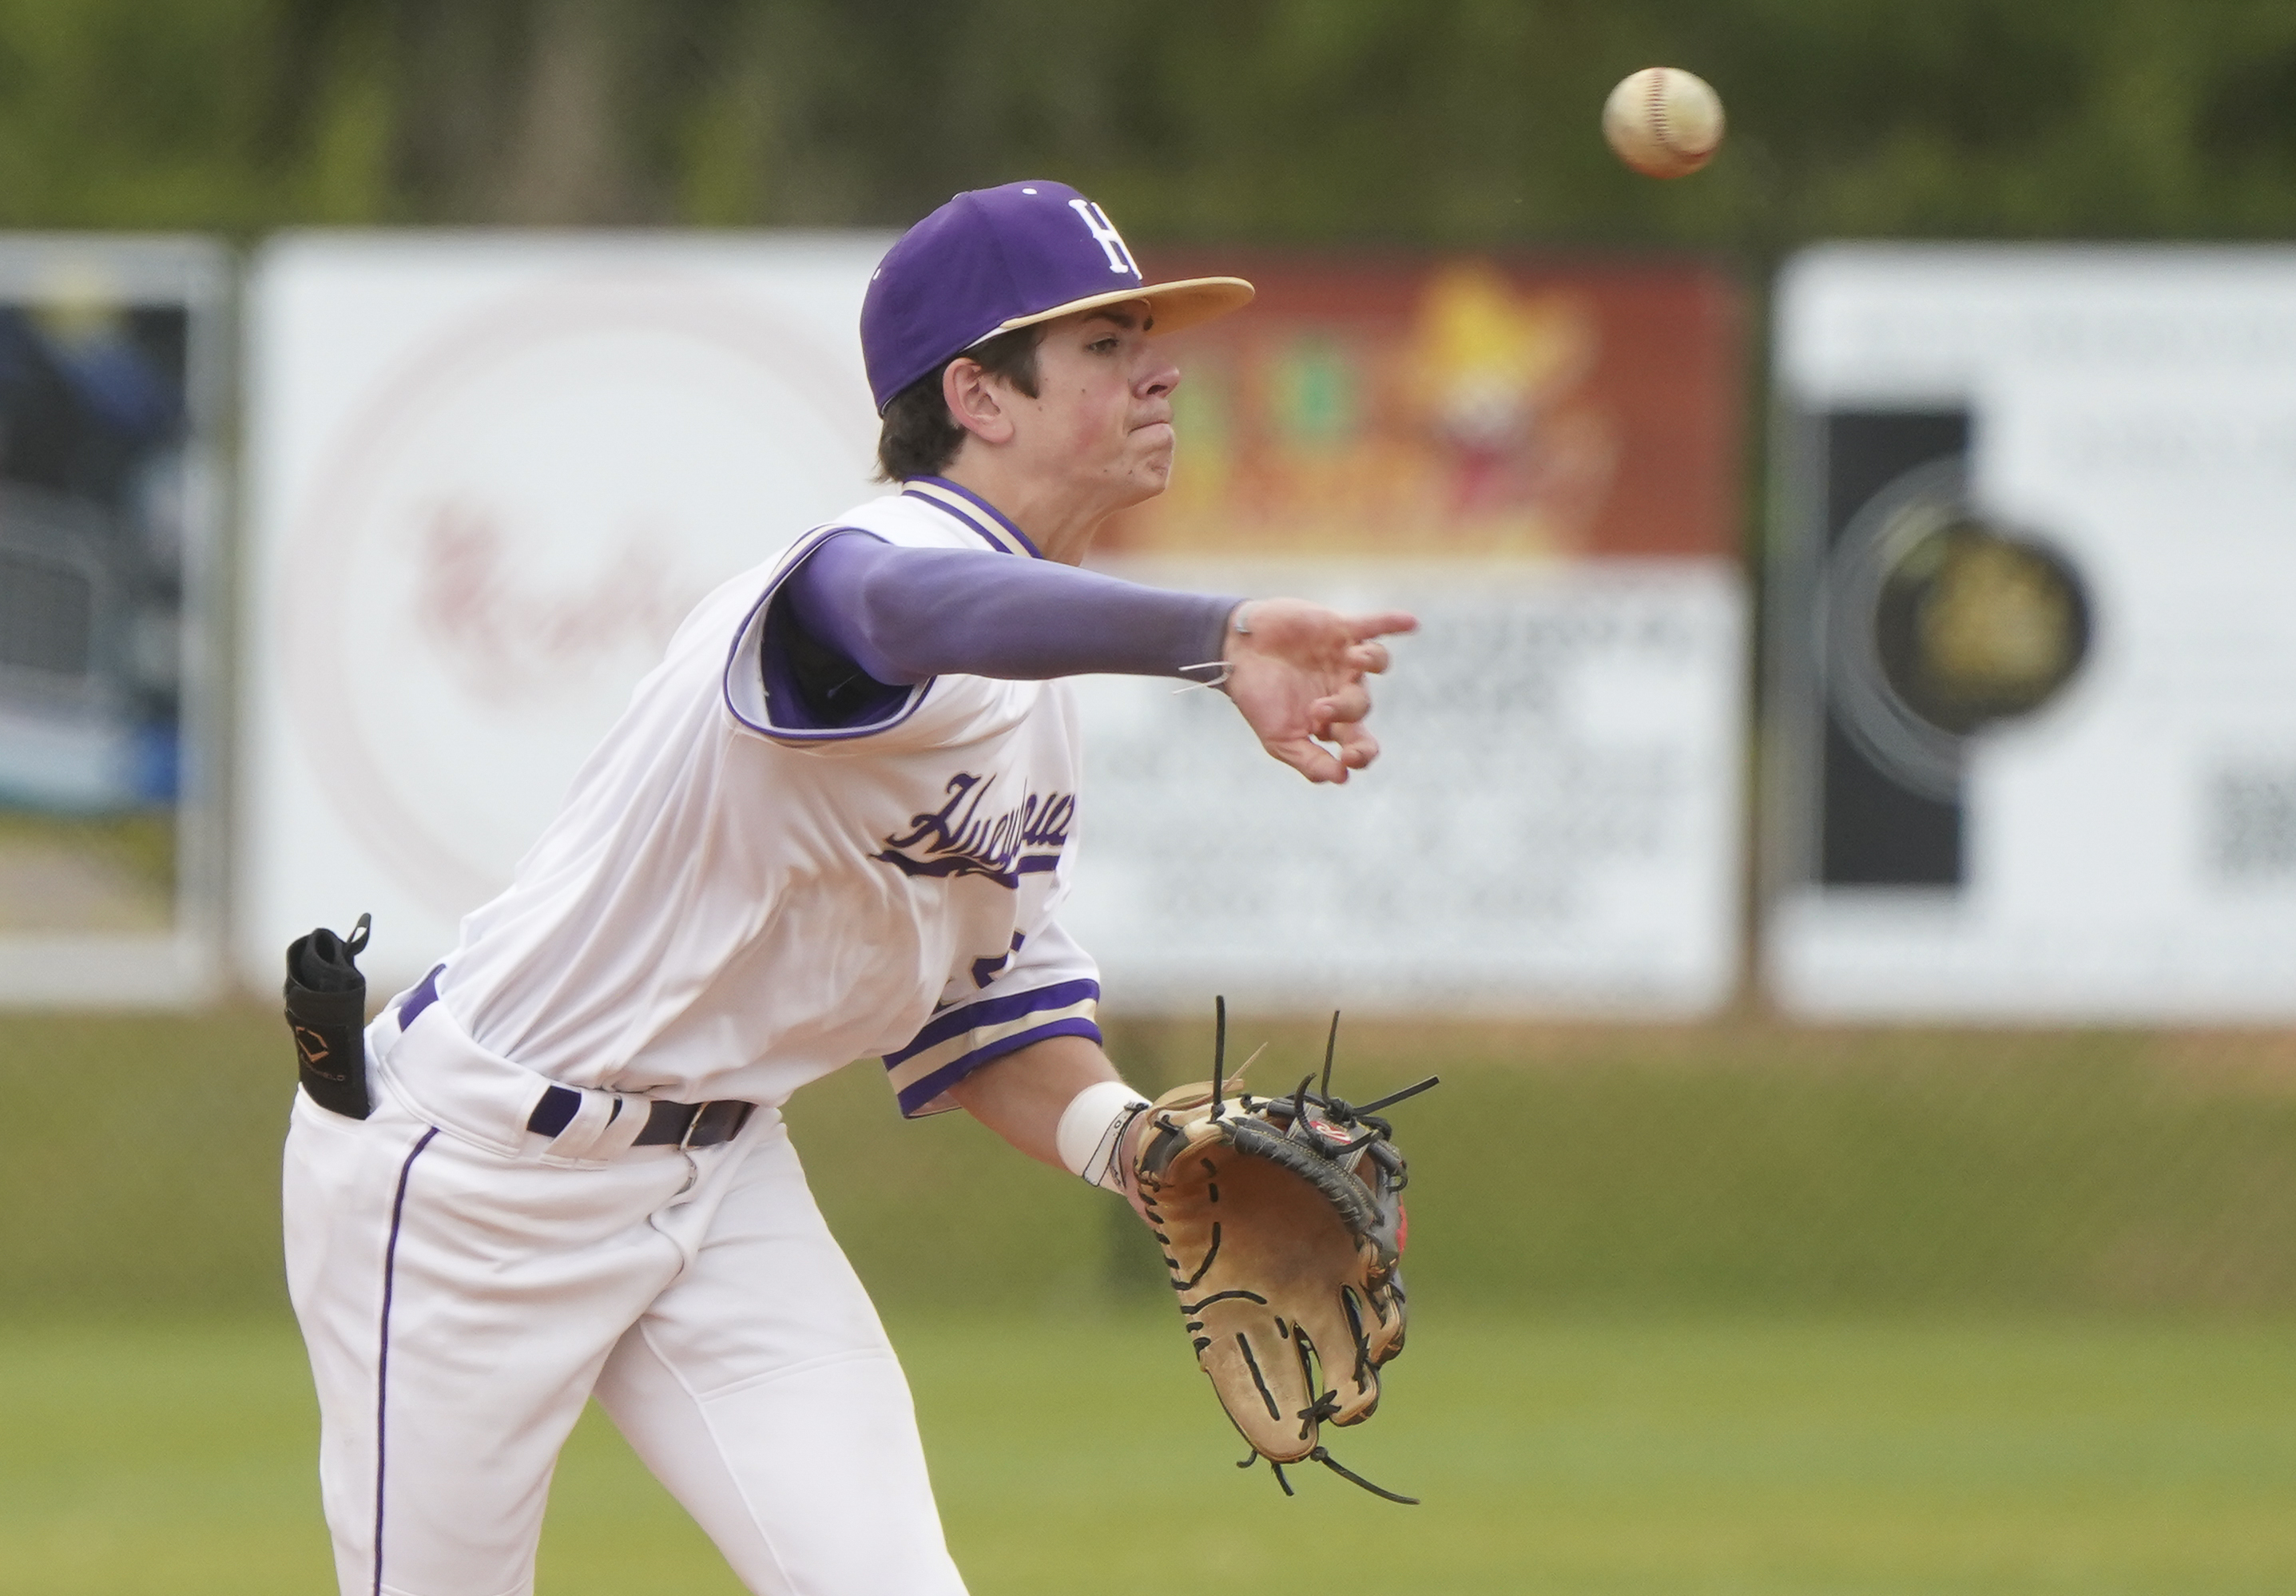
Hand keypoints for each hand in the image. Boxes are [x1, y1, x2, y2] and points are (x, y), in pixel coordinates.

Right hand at [1220, 599, 1417, 783]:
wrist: (1234, 653)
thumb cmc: (1256, 697)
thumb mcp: (1278, 739)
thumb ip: (1309, 761)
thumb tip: (1342, 778)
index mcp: (1332, 721)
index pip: (1360, 742)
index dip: (1362, 753)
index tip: (1349, 757)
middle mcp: (1343, 690)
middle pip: (1362, 705)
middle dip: (1345, 709)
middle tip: (1318, 709)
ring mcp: (1343, 659)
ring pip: (1376, 662)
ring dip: (1371, 663)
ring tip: (1355, 660)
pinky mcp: (1339, 629)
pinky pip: (1373, 626)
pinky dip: (1391, 622)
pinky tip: (1410, 623)